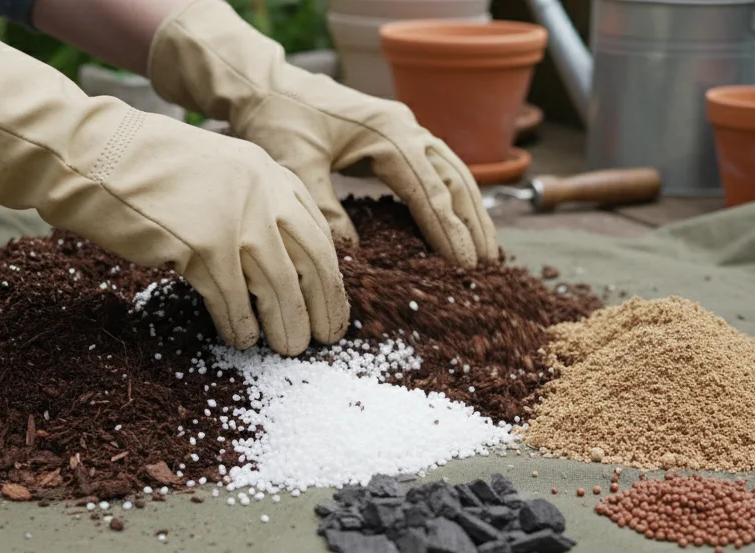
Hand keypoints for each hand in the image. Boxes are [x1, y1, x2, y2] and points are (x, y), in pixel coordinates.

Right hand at [0, 32, 347, 355]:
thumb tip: (278, 257)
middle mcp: (261, 192)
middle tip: (326, 336)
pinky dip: (241, 325)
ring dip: (287, 324)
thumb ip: (251, 201)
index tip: (331, 302)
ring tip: (289, 347)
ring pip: (280, 287)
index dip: (329, 274)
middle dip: (323, 305)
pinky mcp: (203, 246)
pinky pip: (233, 299)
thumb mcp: (216, 171)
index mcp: (268, 173)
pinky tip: (240, 338)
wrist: (91, 154)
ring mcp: (234, 218)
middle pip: (312, 262)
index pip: (317, 231)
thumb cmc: (144, 168)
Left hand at [148, 0, 498, 268]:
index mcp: (388, 134)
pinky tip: (458, 220)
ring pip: (452, 172)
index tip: (465, 263)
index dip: (448, 230)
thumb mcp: (293, 167)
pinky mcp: (395, 136)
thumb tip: (352, 254)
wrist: (266, 86)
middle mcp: (406, 127)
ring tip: (487, 247)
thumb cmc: (278, 120)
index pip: (429, 190)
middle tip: (488, 263)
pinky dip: (452, 195)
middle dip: (473, 222)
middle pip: (454, 180)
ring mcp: (405, 129)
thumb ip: (323, 209)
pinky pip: (436, 168)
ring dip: (471, 209)